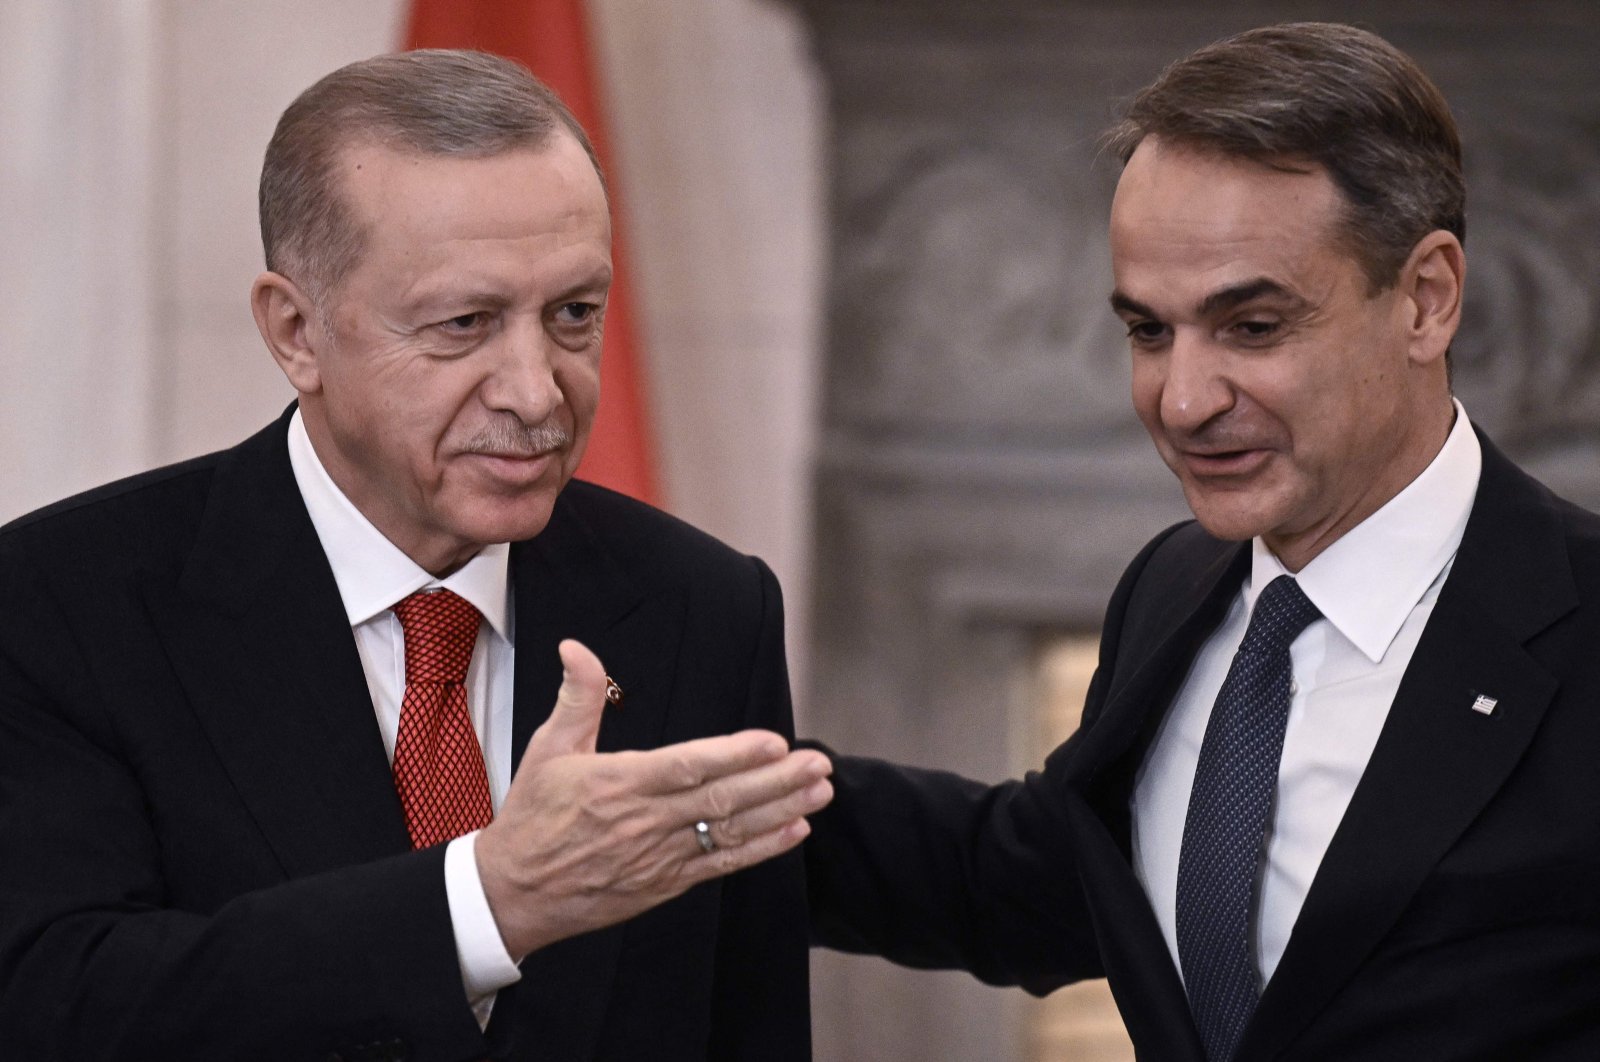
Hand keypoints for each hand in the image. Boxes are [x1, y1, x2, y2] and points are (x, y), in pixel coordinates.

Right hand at [476, 639, 831, 957]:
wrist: (513, 894)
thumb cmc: (533, 817)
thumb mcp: (547, 749)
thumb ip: (575, 697)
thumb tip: (576, 646)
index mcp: (617, 783)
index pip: (686, 766)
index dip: (733, 756)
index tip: (774, 742)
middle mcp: (643, 822)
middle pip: (721, 801)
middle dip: (776, 781)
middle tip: (818, 764)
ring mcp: (658, 857)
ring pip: (729, 833)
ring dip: (780, 811)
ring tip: (820, 791)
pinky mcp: (665, 884)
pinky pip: (720, 865)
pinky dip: (761, 850)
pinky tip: (795, 830)